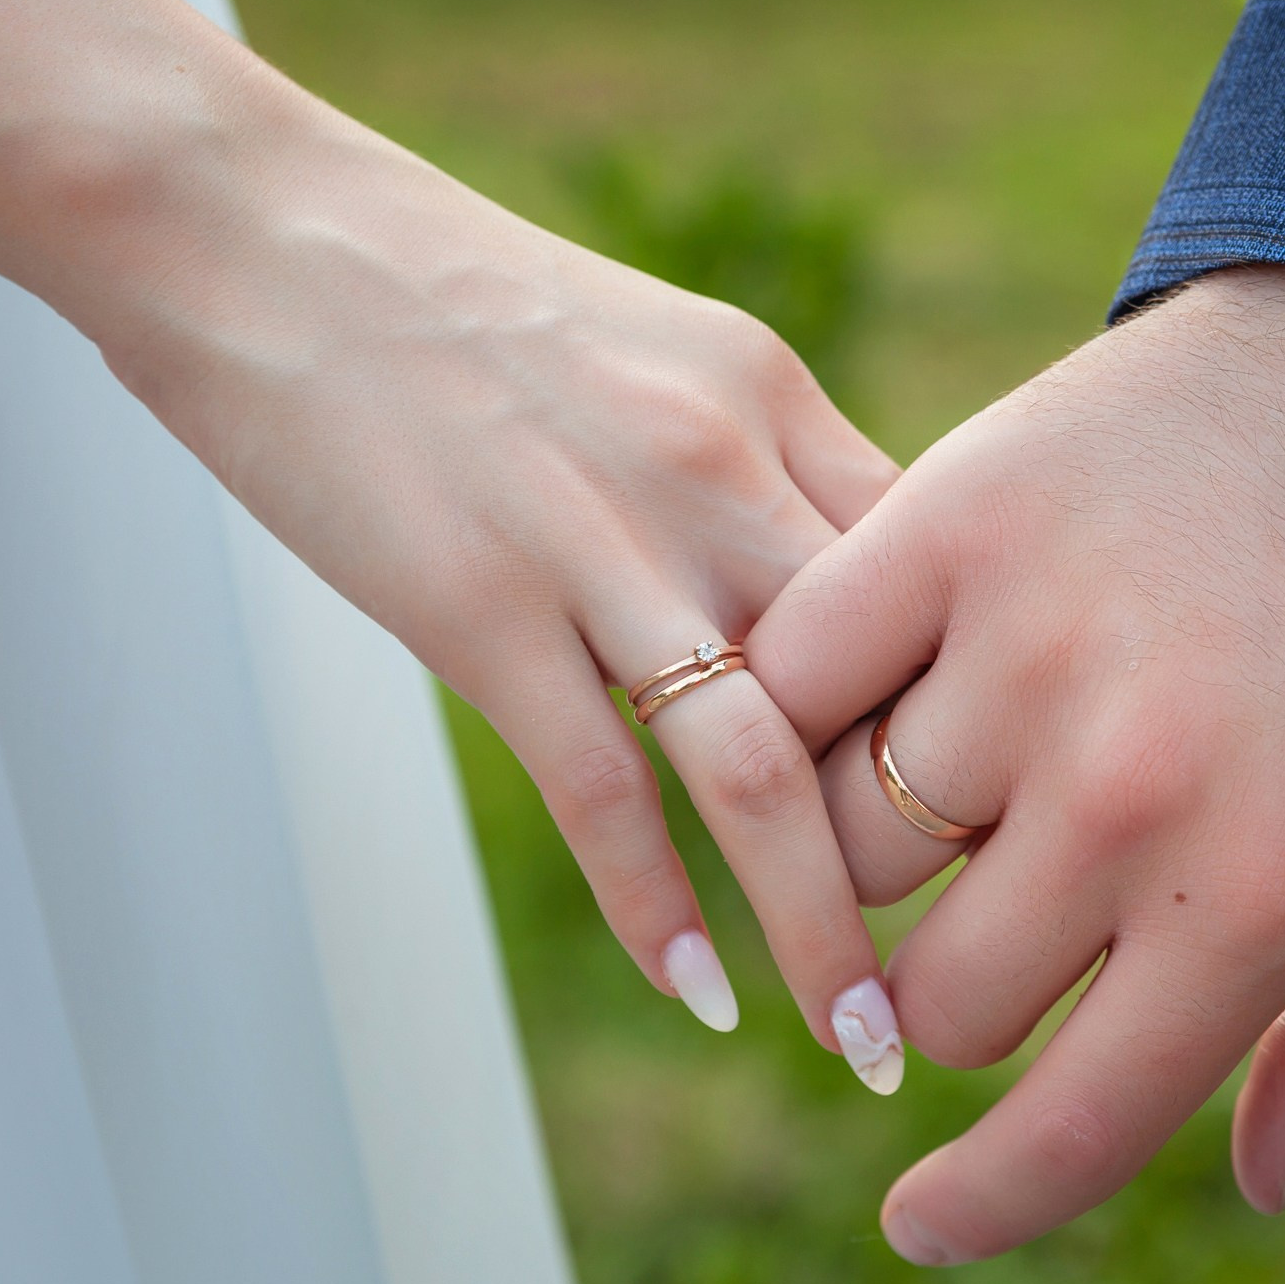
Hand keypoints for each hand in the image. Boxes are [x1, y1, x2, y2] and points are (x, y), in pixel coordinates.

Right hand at [0, 0, 904, 1067]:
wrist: (264, 236)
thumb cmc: (476, 314)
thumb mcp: (671, 360)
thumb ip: (775, 476)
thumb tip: (866, 609)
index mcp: (777, 405)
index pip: (940, 589)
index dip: (991, 722)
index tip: (1020, 837)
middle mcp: (719, 471)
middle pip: (883, 691)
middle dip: (949, 854)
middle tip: (990, 982)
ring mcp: (600, 542)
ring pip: (758, 770)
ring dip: (821, 929)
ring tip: (866, 1047)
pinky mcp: (479, 606)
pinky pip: (598, 791)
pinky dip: (656, 905)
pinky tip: (700, 993)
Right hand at [750, 267, 1284, 1256]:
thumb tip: (1251, 1189)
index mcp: (1259, 896)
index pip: (1066, 1126)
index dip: (981, 1207)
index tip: (923, 1226)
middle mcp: (1124, 793)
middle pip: (939, 1001)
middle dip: (983, 981)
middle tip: (1045, 890)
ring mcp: (1021, 650)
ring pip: (842, 848)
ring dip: (901, 844)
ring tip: (989, 758)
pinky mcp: (946, 523)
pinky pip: (791, 682)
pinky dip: (814, 709)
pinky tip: (890, 689)